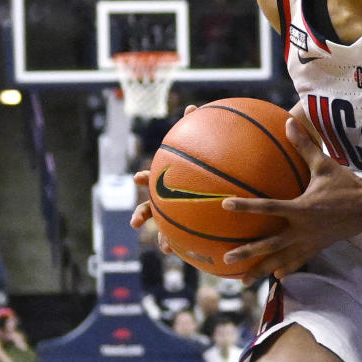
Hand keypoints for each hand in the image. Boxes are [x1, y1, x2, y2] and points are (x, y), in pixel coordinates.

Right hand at [130, 105, 197, 243]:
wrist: (226, 188)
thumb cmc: (210, 167)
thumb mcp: (205, 147)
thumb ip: (196, 128)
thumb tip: (192, 106)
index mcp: (169, 181)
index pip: (152, 178)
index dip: (145, 177)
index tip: (138, 178)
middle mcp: (169, 199)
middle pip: (150, 207)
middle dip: (142, 215)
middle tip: (136, 223)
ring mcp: (179, 215)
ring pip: (166, 230)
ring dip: (163, 239)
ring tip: (166, 249)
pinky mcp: (193, 227)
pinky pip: (190, 239)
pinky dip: (190, 246)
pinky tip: (196, 255)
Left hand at [220, 112, 361, 279]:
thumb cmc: (346, 184)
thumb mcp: (324, 164)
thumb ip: (304, 146)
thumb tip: (288, 122)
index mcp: (302, 208)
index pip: (269, 207)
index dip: (247, 207)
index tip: (225, 205)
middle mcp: (303, 229)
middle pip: (270, 244)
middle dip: (248, 252)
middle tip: (227, 258)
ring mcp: (309, 242)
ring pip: (281, 259)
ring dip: (261, 269)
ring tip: (243, 281)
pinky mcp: (316, 248)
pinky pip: (297, 261)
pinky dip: (285, 269)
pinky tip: (273, 277)